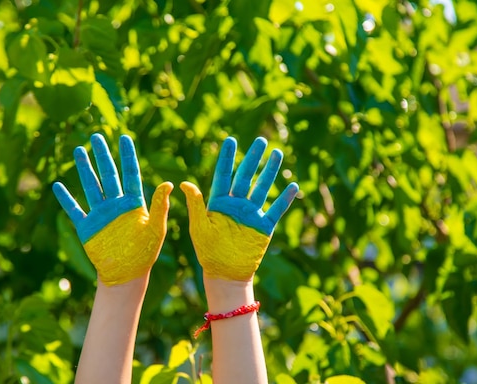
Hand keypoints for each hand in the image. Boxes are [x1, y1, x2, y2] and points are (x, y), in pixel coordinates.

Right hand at [53, 133, 172, 285]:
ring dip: (84, 169)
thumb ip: (160, 206)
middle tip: (96, 136)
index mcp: (134, 203)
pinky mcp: (87, 227)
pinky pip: (74, 209)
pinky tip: (58, 185)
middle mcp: (116, 204)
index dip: (128, 156)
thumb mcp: (156, 228)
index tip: (125, 137)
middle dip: (102, 155)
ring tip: (78, 151)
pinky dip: (66, 198)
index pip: (131, 173)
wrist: (127, 273)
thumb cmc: (145, 252)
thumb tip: (170, 183)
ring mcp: (101, 214)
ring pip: (91, 186)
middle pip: (108, 174)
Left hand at [180, 137, 298, 280]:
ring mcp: (251, 214)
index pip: (223, 175)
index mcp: (218, 202)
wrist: (225, 273)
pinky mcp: (263, 227)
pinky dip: (284, 198)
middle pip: (246, 176)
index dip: (227, 158)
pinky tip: (293, 186)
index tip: (230, 140)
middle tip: (260, 140)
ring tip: (277, 153)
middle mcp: (236, 204)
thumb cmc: (207, 251)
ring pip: (262, 188)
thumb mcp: (199, 226)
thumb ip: (195, 204)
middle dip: (253, 158)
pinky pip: (276, 210)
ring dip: (270, 171)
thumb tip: (183, 183)